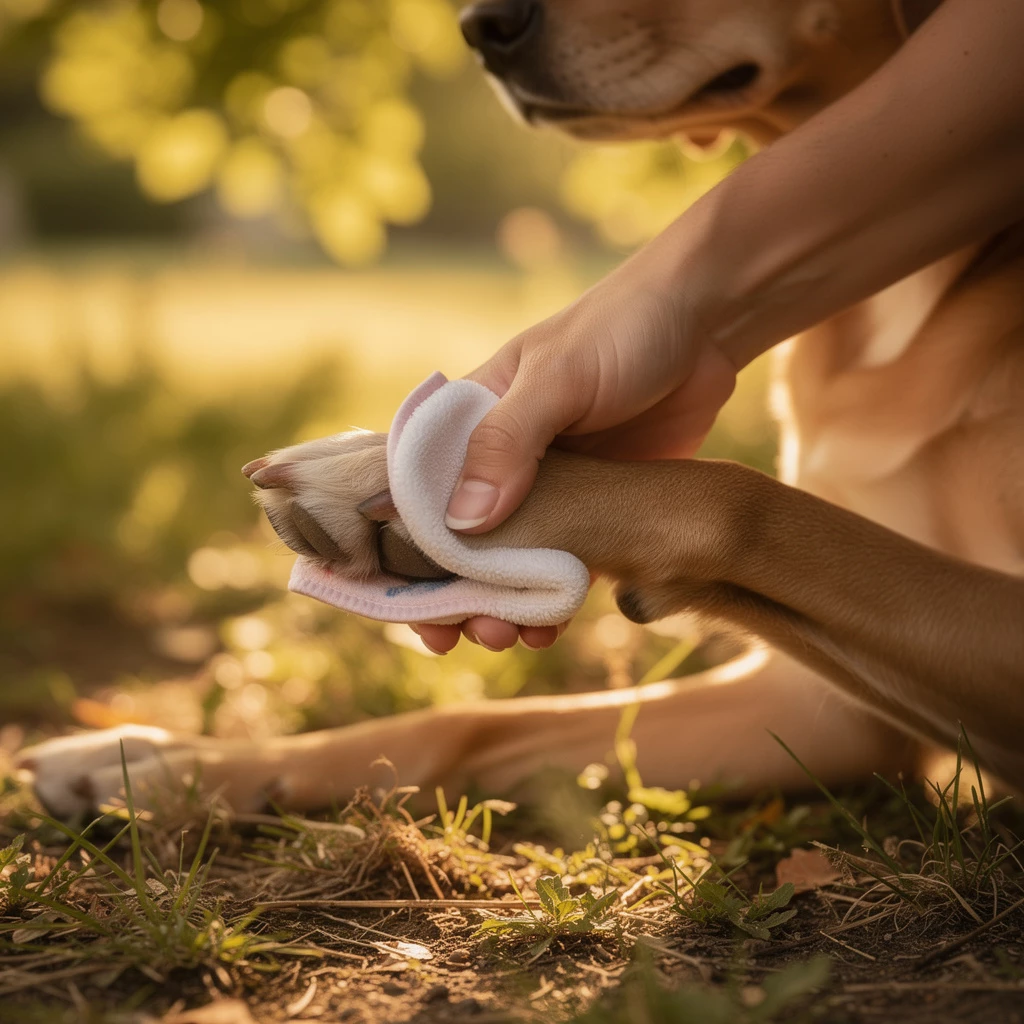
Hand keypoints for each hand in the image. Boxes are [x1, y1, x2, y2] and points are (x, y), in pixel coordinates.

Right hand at [418, 246, 736, 652]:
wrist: (706, 325)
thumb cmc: (621, 330)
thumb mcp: (559, 378)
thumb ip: (508, 441)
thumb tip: (461, 522)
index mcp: (468, 420)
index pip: (413, 492)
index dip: (400, 550)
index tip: (402, 602)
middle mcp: (497, 458)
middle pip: (455, 539)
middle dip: (451, 592)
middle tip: (461, 634)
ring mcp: (546, 486)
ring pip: (506, 562)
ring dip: (499, 605)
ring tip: (511, 637)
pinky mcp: (593, 505)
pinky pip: (561, 563)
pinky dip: (549, 599)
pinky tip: (550, 627)